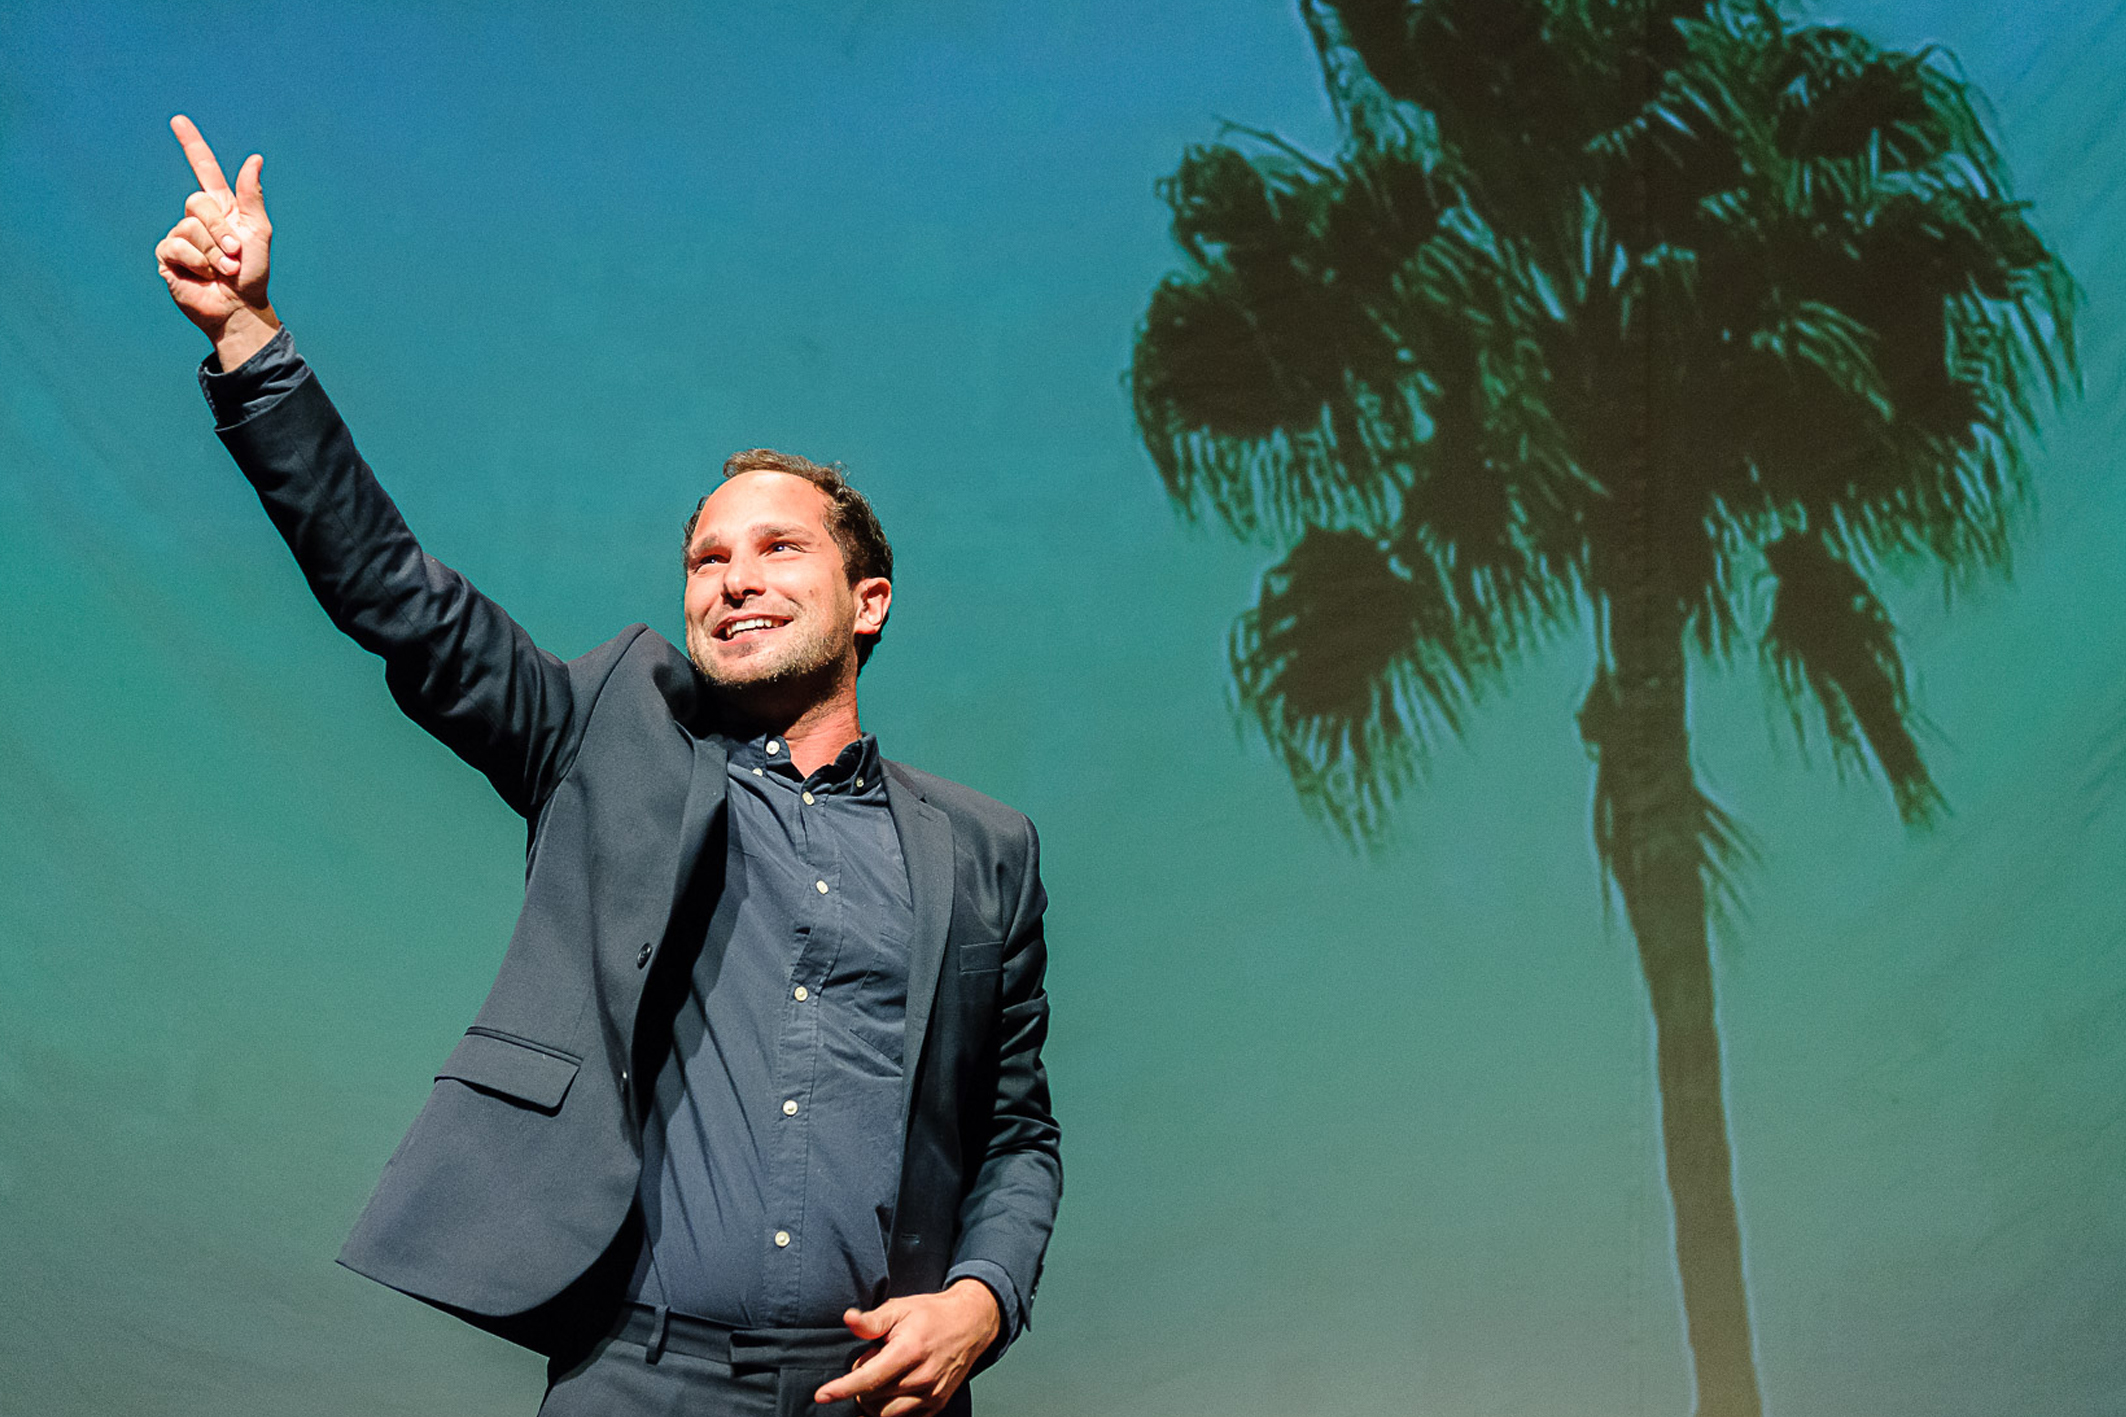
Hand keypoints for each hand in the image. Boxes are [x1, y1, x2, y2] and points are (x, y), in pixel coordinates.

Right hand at [156, 114, 278, 368]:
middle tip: (235, 255)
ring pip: (189, 228)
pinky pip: (177, 247)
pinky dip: (197, 264)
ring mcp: (180, 235)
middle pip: (198, 203)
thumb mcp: (259, 233)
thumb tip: (254, 159)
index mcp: (222, 208)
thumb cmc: (253, 273)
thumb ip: (251, 198)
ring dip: (213, 253)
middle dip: (221, 231)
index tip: (178, 120)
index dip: (192, 145)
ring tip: (223, 270)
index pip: (203, 169)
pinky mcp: (168, 255)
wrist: (240, 307)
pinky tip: (204, 276)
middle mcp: (198, 217)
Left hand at [814, 1279, 1000, 1415]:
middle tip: (873, 1360)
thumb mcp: (900, 1309)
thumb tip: (848, 1319)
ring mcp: (932, 1395)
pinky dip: (889, 1412)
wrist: (970, 1324)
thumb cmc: (930, 1315)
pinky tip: (887, 1394)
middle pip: (873, 1399)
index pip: (869, 1378)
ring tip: (883, 1375)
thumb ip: (872, 1320)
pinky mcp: (936, 1405)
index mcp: (910, 1350)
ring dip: (873, 1402)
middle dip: (861, 1385)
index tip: (821, 1395)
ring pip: (886, 1415)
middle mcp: (922, 1377)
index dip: (842, 1388)